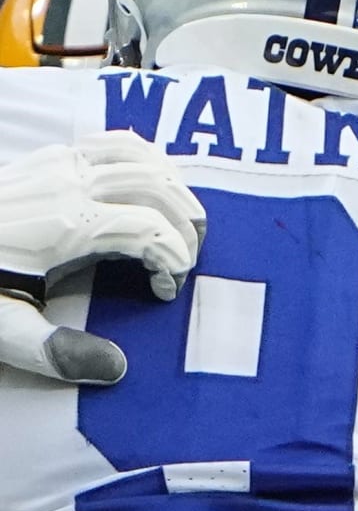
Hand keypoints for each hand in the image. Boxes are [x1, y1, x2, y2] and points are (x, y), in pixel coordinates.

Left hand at [0, 131, 205, 383]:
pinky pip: (119, 143)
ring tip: (183, 222)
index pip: (148, 230)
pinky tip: (153, 181)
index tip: (166, 290)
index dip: (174, 258)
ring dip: (176, 189)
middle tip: (187, 258)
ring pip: (146, 159)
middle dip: (187, 223)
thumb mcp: (1, 328)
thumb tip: (117, 367)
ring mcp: (62, 165)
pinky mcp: (53, 157)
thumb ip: (54, 351)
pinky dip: (149, 159)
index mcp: (66, 228)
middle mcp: (70, 186)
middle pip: (158, 187)